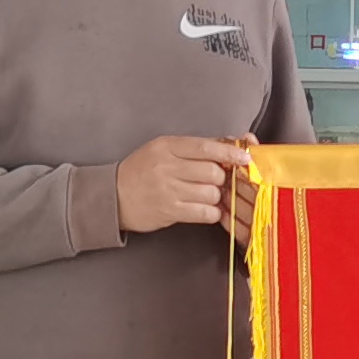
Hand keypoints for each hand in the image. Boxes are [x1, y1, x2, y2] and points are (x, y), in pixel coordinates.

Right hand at [118, 134, 252, 234]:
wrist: (113, 196)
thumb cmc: (142, 170)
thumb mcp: (163, 150)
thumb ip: (195, 147)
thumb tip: (232, 145)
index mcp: (167, 146)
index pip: (206, 147)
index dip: (230, 153)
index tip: (245, 159)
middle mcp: (167, 166)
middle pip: (213, 172)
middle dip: (222, 178)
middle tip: (217, 182)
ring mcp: (168, 190)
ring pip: (211, 193)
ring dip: (216, 196)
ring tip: (206, 195)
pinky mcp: (169, 211)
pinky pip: (204, 213)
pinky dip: (211, 212)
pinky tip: (204, 209)